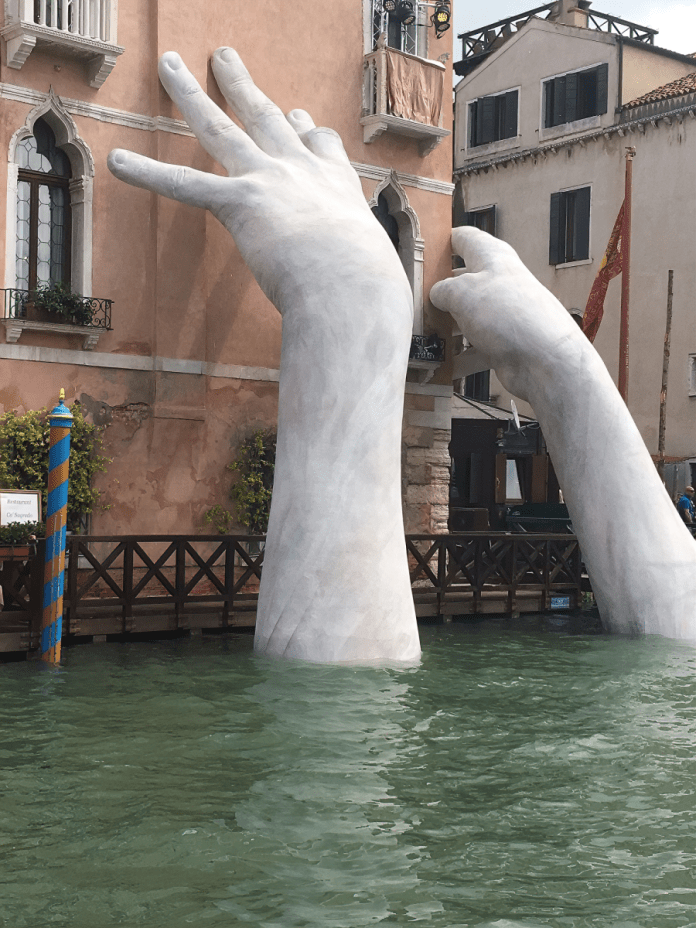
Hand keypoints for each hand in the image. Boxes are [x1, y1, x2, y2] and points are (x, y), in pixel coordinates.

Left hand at [107, 49, 409, 316]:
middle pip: (267, 116)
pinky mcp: (241, 203)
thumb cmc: (370, 293)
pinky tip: (118, 160)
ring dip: (190, 93)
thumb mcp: (374, 269)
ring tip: (169, 65)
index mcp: (337, 186)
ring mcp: (270, 180)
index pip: (319, 144)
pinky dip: (148, 173)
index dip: (304, 129)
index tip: (297, 117)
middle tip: (224, 59)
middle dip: (242, 85)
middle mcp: (303, 171)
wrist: (355, 290)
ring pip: (221, 128)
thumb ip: (362, 270)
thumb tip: (372, 307)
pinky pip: (185, 183)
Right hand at [430, 227, 585, 401]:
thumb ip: (443, 290)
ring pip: (466, 317)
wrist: (545, 360)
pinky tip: (438, 366)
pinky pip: (473, 348)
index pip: (466, 239)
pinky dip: (457, 357)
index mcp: (492, 258)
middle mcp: (499, 283)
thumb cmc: (506, 314)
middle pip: (463, 281)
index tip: (422, 250)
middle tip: (412, 301)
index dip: (444, 241)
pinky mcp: (503, 344)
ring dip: (445, 327)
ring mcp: (502, 315)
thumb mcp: (463, 292)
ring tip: (419, 335)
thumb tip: (437, 294)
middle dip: (438, 291)